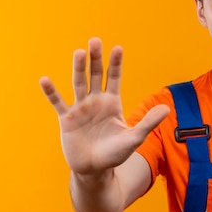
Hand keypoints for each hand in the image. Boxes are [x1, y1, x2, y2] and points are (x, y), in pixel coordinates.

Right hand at [40, 37, 169, 177]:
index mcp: (112, 103)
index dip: (115, 63)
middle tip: (95, 41)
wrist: (95, 169)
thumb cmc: (116, 154)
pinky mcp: (66, 119)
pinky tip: (45, 80)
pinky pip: (58, 103)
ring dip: (78, 69)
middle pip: (95, 75)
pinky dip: (51, 92)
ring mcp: (80, 108)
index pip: (114, 78)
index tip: (117, 48)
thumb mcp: (134, 138)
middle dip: (96, 59)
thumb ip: (148, 122)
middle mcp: (96, 101)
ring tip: (79, 52)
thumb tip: (166, 108)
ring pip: (78, 84)